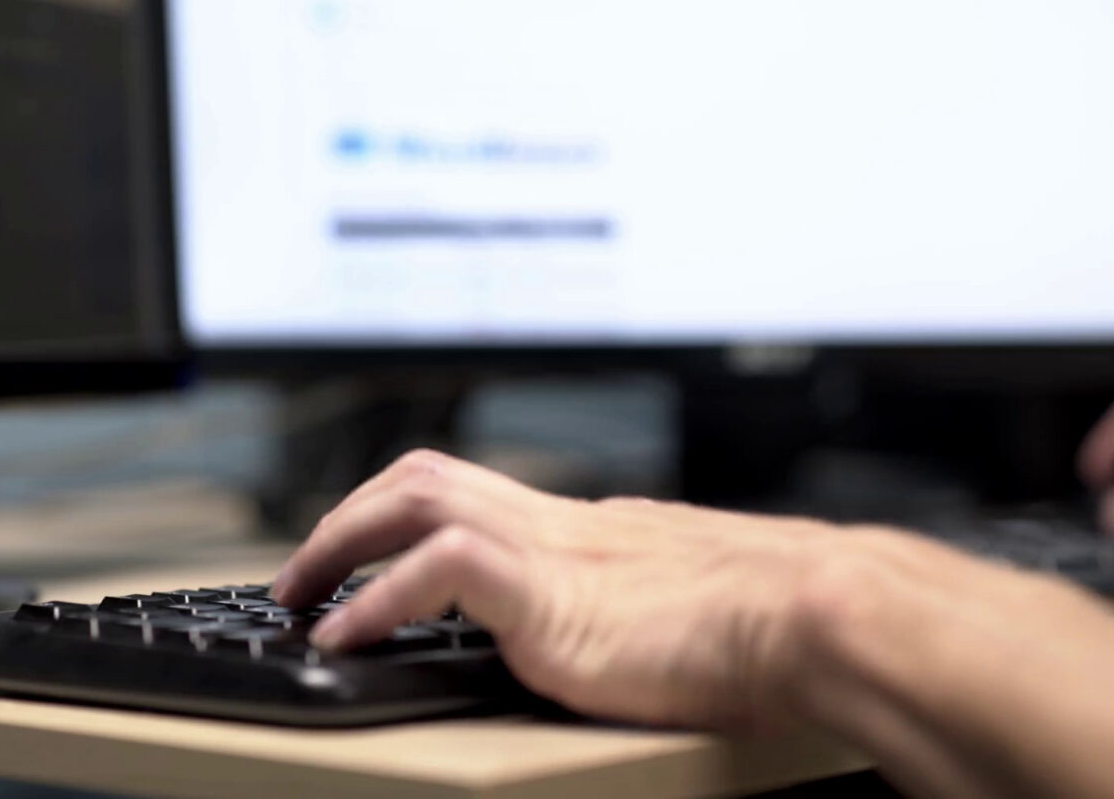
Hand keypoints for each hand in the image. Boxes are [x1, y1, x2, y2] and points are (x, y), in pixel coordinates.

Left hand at [270, 448, 847, 727]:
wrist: (815, 614)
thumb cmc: (777, 621)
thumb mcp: (697, 602)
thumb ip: (653, 602)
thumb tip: (642, 628)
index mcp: (595, 530)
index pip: (479, 495)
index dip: (406, 517)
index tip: (368, 553)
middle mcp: (565, 525)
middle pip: (429, 475)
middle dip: (351, 513)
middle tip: (303, 567)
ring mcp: (555, 552)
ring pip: (416, 499)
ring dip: (339, 541)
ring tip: (298, 595)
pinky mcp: (551, 593)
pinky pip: (434, 570)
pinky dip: (374, 601)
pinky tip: (344, 638)